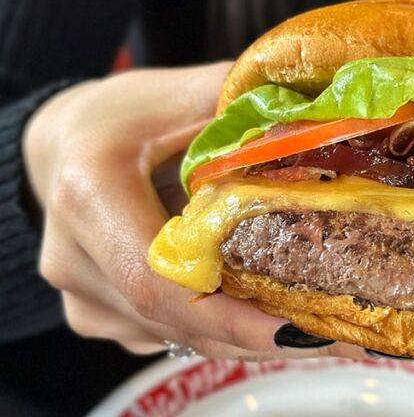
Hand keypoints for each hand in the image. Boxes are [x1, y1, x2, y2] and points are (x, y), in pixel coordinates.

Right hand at [24, 64, 361, 359]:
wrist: (64, 146)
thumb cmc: (124, 117)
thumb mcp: (180, 95)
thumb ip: (241, 104)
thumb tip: (318, 113)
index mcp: (91, 193)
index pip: (157, 278)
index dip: (227, 315)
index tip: (294, 330)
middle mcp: (73, 257)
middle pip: (173, 320)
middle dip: (256, 334)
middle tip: (330, 333)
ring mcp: (80, 295)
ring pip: (176, 336)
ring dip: (244, 337)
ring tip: (312, 325)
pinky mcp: (95, 314)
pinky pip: (167, 336)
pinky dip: (219, 331)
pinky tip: (263, 315)